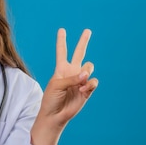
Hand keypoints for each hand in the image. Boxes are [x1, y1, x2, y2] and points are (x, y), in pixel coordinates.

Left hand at [31, 28, 97, 144]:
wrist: (55, 115)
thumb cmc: (51, 99)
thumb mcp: (57, 85)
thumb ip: (72, 78)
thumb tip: (86, 74)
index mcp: (61, 69)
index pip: (62, 51)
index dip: (62, 41)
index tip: (62, 30)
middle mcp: (72, 72)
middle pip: (79, 53)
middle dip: (83, 41)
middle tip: (87, 31)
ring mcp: (80, 80)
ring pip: (89, 66)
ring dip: (86, 71)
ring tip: (80, 81)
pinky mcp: (87, 89)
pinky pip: (93, 81)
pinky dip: (89, 84)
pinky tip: (83, 89)